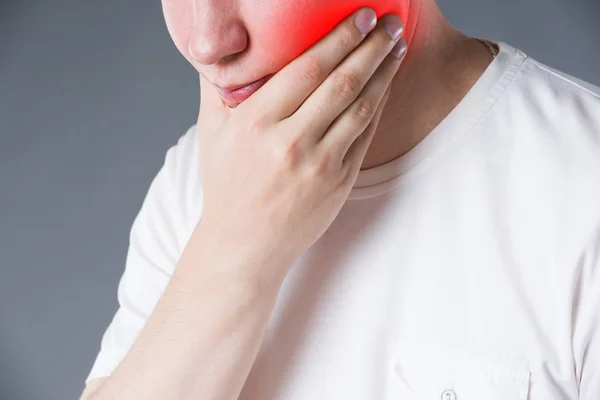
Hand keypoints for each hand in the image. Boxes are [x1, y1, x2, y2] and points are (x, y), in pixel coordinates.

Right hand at [196, 8, 406, 275]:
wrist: (245, 244)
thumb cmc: (227, 184)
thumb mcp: (211, 131)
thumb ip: (219, 84)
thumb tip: (230, 45)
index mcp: (256, 123)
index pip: (308, 68)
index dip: (340, 37)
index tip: (360, 16)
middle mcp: (290, 143)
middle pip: (342, 83)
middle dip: (371, 46)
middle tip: (390, 22)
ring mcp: (319, 165)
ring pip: (361, 108)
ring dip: (384, 73)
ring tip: (397, 47)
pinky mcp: (339, 183)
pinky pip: (365, 136)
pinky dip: (379, 106)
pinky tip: (386, 85)